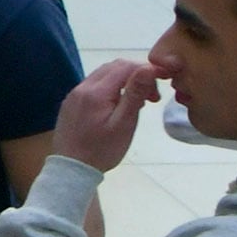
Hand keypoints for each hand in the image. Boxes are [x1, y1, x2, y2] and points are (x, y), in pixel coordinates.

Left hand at [52, 58, 161, 172]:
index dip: (147, 69)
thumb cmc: (102, 150)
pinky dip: (112, 88)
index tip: (164, 81)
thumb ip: (135, 94)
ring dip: (125, 81)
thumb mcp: (124, 123)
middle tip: (152, 96)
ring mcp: (74, 95)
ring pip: (104, 75)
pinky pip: (94, 86)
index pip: (125, 66)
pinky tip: (120, 105)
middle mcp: (82, 88)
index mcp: (95, 92)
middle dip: (137, 74)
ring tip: (140, 102)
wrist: (71, 169)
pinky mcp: (71, 103)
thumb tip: (148, 68)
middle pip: (114, 67)